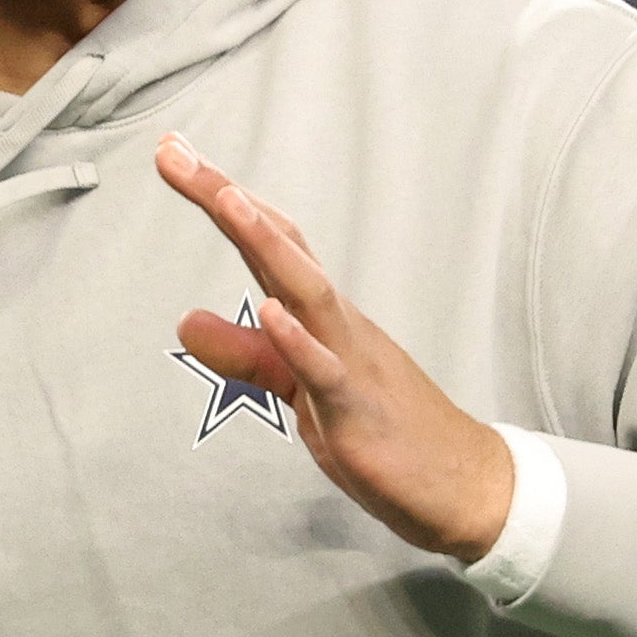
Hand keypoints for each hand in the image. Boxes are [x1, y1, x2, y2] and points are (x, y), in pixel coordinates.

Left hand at [156, 134, 514, 561]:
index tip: (173, 153)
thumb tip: (185, 321)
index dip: (222, 199)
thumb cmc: (382, 430)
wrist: (464, 485)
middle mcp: (337, 323)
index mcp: (321, 316)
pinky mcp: (359, 411)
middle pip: (280, 246)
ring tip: (227, 199)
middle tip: (172, 152)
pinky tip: (271, 311)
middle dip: (226, 198)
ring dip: (266, 244)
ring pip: (308, 291)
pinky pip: (327, 371)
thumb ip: (247, 354)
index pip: (267, 243)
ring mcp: (352, 362)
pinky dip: (298, 340)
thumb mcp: (299, 390)